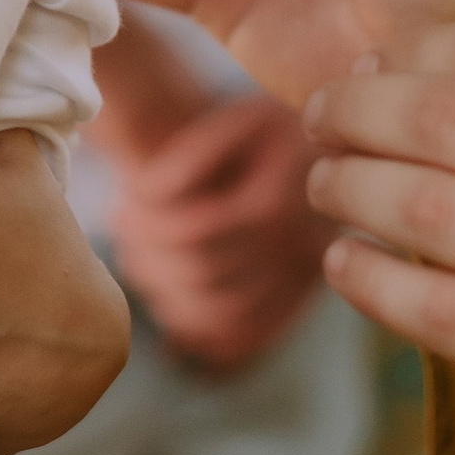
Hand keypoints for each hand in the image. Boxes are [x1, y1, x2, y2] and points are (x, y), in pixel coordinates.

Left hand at [109, 96, 333, 373]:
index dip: (146, 221)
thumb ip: (194, 152)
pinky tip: (170, 299)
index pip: (195, 230)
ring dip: (166, 291)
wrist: (335, 150)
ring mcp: (303, 284)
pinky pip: (244, 336)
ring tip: (136, 258)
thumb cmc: (276, 126)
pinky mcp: (301, 302)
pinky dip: (201, 328)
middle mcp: (299, 252)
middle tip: (120, 227)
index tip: (120, 202)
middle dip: (148, 253)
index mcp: (281, 203)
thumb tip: (146, 194)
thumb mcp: (241, 119)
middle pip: (201, 274)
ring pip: (218, 314)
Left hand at [303, 20, 454, 454]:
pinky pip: (431, 307)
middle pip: (439, 118)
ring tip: (324, 181)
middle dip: (357, 108)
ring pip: (420, 206)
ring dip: (348, 186)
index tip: (377, 63)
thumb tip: (448, 63)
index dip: (412, 50)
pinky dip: (369, 279)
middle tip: (322, 113)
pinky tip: (344, 263)